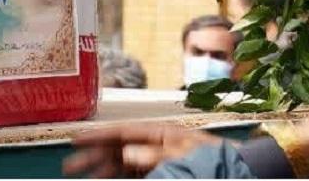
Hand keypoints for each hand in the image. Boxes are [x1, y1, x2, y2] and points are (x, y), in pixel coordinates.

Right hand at [63, 123, 221, 177]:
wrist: (240, 172)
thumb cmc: (215, 159)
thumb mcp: (185, 156)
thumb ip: (155, 155)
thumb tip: (128, 152)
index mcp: (158, 133)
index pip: (121, 132)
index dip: (96, 136)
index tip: (74, 140)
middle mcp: (152, 145)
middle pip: (115, 149)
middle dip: (91, 157)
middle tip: (69, 167)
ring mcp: (154, 160)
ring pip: (119, 164)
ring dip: (99, 170)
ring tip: (81, 178)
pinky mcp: (158, 173)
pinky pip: (130, 174)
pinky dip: (115, 177)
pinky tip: (103, 180)